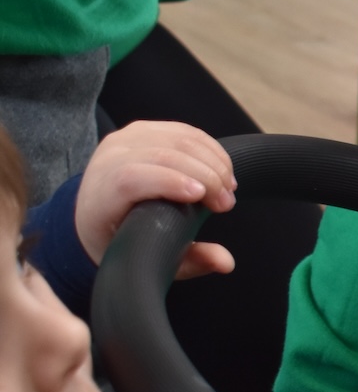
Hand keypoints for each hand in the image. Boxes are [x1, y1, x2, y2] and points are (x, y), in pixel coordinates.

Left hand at [76, 121, 236, 278]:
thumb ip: (189, 261)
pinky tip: (223, 169)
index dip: (168, 182)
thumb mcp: (150, 259)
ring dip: (214, 162)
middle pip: (162, 155)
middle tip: (227, 202)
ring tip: (229, 187)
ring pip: (178, 139)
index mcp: (99, 197)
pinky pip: (183, 131)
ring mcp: (124, 140)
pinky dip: (211, 148)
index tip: (201, 196)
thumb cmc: (123, 239)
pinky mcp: (142, 129)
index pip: (130, 178)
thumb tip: (226, 263)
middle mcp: (107, 161)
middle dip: (206, 176)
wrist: (95, 211)